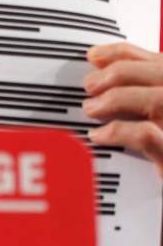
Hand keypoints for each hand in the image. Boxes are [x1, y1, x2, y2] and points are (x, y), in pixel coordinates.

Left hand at [83, 42, 162, 173]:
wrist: (159, 192)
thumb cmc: (160, 144)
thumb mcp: (157, 108)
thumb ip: (139, 84)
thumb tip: (97, 59)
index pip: (159, 60)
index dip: (123, 53)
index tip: (93, 56)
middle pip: (160, 73)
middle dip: (116, 74)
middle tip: (89, 87)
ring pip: (156, 99)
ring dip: (115, 99)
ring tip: (92, 109)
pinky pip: (146, 135)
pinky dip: (117, 131)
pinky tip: (99, 135)